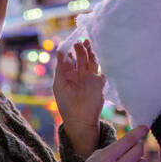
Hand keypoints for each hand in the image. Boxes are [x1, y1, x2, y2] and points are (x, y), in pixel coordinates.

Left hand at [53, 40, 104, 156]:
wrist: (79, 120)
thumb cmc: (66, 103)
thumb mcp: (59, 84)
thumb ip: (60, 68)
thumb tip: (60, 51)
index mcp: (68, 74)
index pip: (70, 58)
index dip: (70, 49)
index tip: (70, 41)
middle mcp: (79, 74)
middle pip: (81, 57)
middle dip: (81, 49)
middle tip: (80, 42)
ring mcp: (90, 78)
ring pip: (91, 61)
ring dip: (90, 53)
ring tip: (87, 44)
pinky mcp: (99, 84)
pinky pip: (101, 72)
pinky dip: (99, 66)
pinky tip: (96, 58)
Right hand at [68, 126, 148, 161]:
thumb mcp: (94, 159)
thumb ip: (112, 150)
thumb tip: (130, 142)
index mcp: (105, 159)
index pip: (128, 141)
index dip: (138, 131)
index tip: (145, 127)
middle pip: (139, 150)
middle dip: (137, 144)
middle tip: (133, 145)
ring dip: (137, 159)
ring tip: (127, 161)